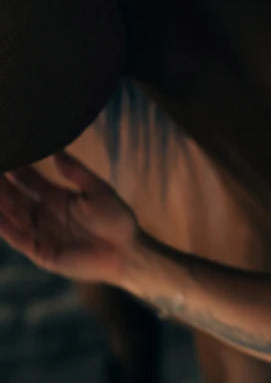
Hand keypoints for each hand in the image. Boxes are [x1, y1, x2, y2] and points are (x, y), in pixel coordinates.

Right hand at [0, 152, 138, 282]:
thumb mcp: (98, 190)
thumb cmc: (117, 219)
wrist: (126, 252)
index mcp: (56, 197)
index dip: (15, 169)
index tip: (5, 151)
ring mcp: (40, 232)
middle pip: (14, 196)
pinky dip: (4, 226)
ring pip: (10, 216)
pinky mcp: (40, 251)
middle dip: (1, 184)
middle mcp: (44, 214)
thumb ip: (77, 172)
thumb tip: (56, 149)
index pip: (28, 179)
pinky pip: (17, 238)